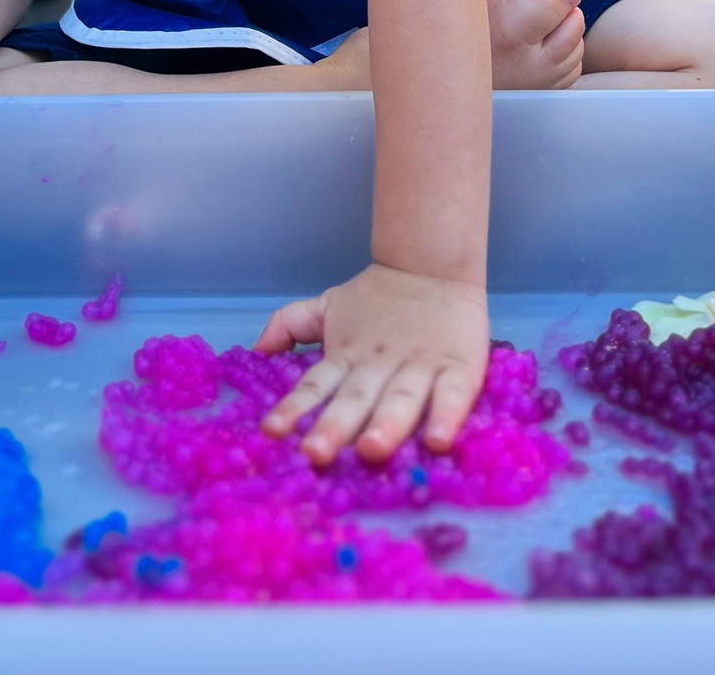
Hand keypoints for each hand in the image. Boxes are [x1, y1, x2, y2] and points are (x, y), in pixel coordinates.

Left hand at [255, 261, 488, 466]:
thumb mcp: (328, 306)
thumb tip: (255, 351)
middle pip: (354, 397)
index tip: (272, 432)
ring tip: (371, 450)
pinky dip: (446, 415)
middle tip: (315, 453)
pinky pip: (453, 394)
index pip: (315, 384)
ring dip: (386, 424)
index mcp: (346, 355)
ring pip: (401, 398)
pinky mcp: (459, 366)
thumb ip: (290, 324)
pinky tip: (437, 441)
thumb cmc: (379, 298)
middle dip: (335, 425)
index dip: (294, 407)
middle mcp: (379, 365)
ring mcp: (420, 366)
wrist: (434, 262)